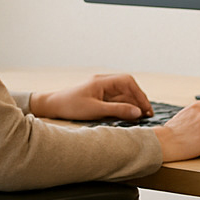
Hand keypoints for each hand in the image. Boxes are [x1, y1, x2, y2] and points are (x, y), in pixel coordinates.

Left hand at [30, 73, 152, 121]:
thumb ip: (117, 110)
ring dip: (133, 105)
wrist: (53, 106)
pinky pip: (117, 100)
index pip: (127, 82)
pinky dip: (125, 107)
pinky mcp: (100, 97)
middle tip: (147, 115)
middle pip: (128, 88)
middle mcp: (104, 83)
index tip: (145, 108)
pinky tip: (129, 116)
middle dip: (138, 100)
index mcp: (102, 81)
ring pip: (124, 95)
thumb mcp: (95, 110)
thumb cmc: (71, 106)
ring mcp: (102, 90)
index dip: (139, 94)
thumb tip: (138, 112)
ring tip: (140, 118)